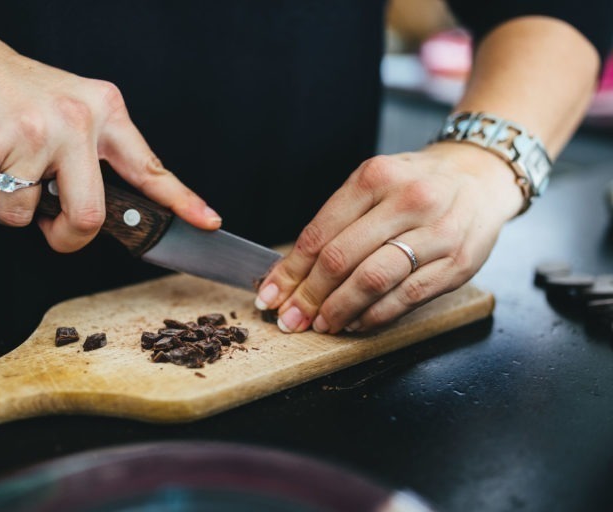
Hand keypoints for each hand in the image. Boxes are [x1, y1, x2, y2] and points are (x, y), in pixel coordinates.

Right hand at [0, 8, 219, 251]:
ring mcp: (30, 134)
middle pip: (89, 216)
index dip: (181, 200)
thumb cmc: (6, 87)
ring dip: (6, 207)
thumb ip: (90, 153)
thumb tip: (97, 212)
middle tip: (53, 231)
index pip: (148, 166)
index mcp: (102, 111)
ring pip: (23, 217)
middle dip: (68, 239)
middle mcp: (74, 122)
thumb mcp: (67, 105)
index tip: (208, 221)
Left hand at [255, 143, 522, 332]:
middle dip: (308, 296)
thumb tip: (292, 273)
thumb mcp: (373, 184)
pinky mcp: (457, 264)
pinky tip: (356, 323)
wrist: (480, 177)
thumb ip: (336, 222)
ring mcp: (437, 233)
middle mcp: (408, 201)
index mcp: (376, 177)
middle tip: (290, 319)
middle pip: (341, 258)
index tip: (269, 295)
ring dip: (339, 310)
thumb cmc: (416, 184)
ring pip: (373, 281)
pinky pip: (406, 298)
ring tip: (321, 324)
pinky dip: (374, 317)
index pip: (320, 233)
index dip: (289, 271)